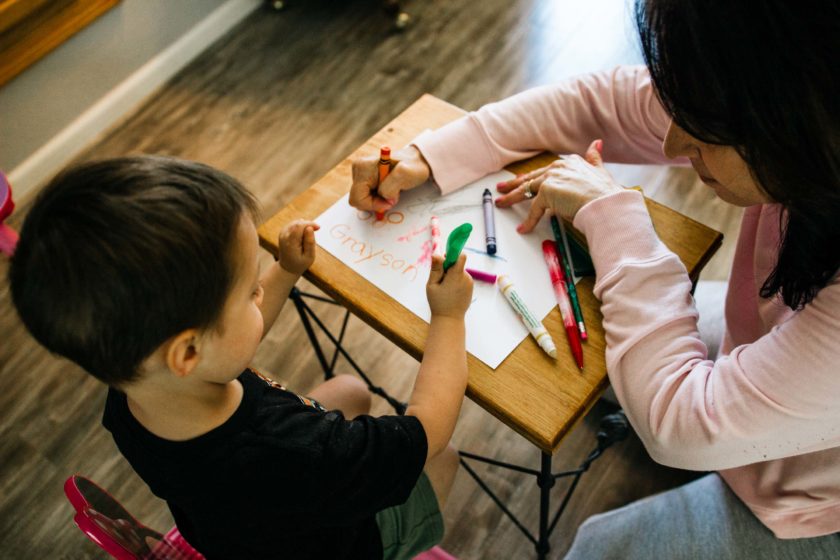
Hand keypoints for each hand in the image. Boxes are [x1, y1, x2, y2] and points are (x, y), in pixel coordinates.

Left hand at [277, 220, 318, 274]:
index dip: (310, 224)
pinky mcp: (283, 232)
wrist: (287, 268)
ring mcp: (282, 234)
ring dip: (304, 226)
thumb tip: (310, 228)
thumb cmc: (300, 263)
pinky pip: (293, 225)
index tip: (318, 228)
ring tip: (308, 238)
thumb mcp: (309, 256)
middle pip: (297, 223)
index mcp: (290, 243)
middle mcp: (284, 236)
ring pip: (295, 222)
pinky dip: (300, 227)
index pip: (299, 226)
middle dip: (308, 225)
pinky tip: (303, 236)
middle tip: (315, 233)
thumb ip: (310, 242)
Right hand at [349, 146, 430, 211]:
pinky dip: (377, 198)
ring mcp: (359, 174)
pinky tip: (387, 190)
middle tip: (392, 197)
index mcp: (363, 167)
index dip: (373, 205)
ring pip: (361, 200)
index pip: (358, 198)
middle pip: (357, 200)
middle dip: (375, 203)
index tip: (390, 201)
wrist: (416, 162)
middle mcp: (358, 169)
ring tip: (391, 191)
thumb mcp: (406, 174)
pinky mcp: (363, 179)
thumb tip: (384, 198)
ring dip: (377, 201)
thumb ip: (391, 187)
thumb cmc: (413, 167)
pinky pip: (365, 197)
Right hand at [426, 254, 472, 318]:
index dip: (452, 255)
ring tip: (445, 288)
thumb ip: (435, 269)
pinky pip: (462, 278)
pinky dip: (456, 281)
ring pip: (459, 271)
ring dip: (452, 275)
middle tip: (440, 279)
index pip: (460, 257)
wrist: (450, 319)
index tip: (444, 260)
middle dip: (448, 267)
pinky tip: (450, 291)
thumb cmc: (438, 303)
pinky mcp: (470, 287)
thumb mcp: (432, 285)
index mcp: (456, 276)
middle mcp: (466, 278)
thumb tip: (436, 253)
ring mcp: (470, 283)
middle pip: (458, 264)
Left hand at [495, 139, 622, 231]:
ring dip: (511, 198)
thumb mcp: (600, 171)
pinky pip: (534, 209)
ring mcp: (551, 178)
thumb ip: (595, 158)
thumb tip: (597, 143)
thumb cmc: (605, 193)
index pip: (544, 171)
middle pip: (531, 178)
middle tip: (501, 188)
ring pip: (526, 190)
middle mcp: (558, 167)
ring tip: (501, 204)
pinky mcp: (546, 192)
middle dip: (514, 184)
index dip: (531, 177)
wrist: (606, 204)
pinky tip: (523, 228)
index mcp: (569, 162)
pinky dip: (528, 221)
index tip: (522, 180)